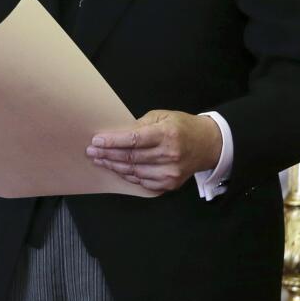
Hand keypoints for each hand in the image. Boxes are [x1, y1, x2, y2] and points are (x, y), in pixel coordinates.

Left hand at [86, 110, 221, 193]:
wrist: (207, 145)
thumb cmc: (183, 127)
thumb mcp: (163, 116)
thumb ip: (141, 125)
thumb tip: (118, 134)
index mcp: (167, 134)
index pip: (134, 139)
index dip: (113, 142)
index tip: (97, 141)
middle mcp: (169, 154)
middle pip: (131, 157)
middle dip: (108, 155)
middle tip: (92, 151)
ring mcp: (170, 172)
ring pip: (134, 172)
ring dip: (114, 166)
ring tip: (100, 160)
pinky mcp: (170, 184)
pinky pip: (142, 182)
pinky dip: (128, 175)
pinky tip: (117, 169)